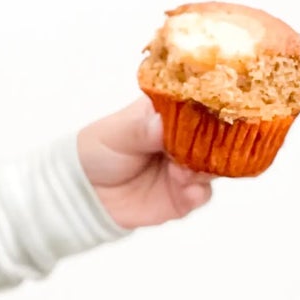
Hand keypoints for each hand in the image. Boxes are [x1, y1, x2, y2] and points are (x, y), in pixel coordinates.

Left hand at [77, 95, 212, 229]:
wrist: (86, 192)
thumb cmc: (96, 151)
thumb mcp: (114, 135)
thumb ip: (140, 130)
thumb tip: (163, 122)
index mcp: (164, 114)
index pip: (194, 104)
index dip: (206, 108)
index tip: (212, 115)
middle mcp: (181, 139)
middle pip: (212, 136)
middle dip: (211, 143)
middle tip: (200, 151)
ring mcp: (185, 167)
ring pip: (212, 165)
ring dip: (204, 169)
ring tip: (183, 173)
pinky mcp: (184, 194)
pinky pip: (203, 193)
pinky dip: (199, 192)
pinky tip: (188, 191)